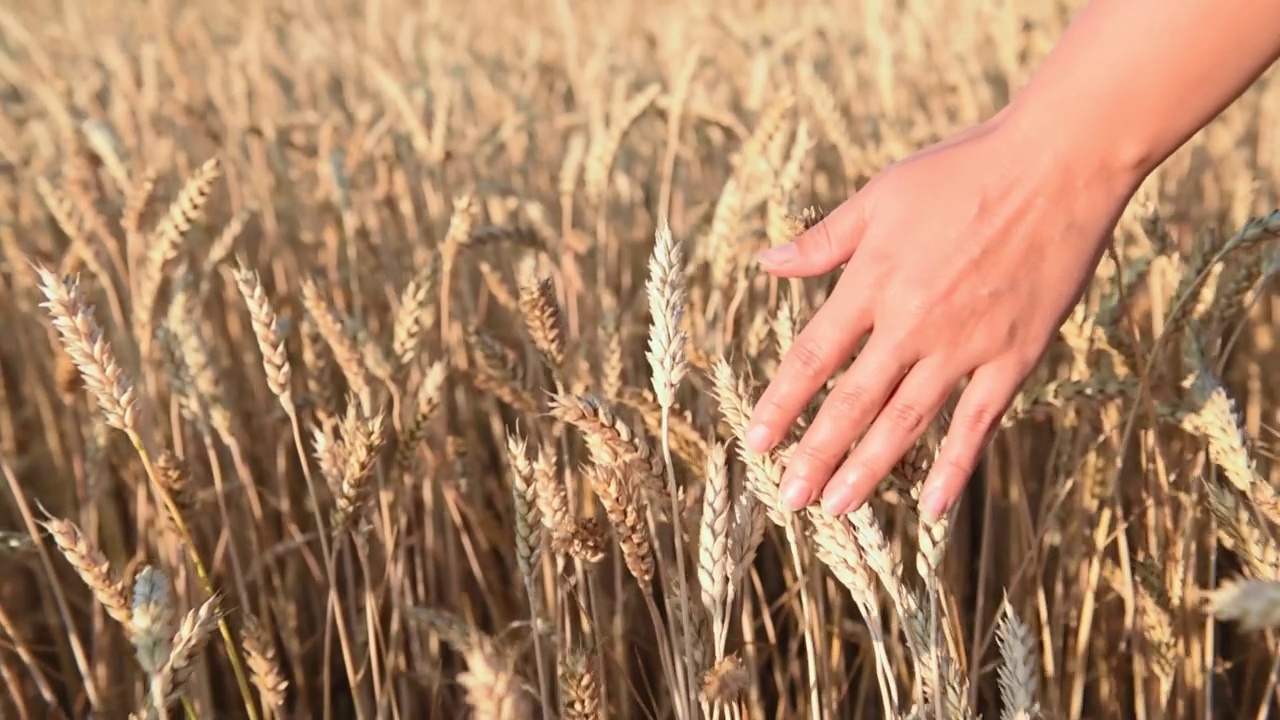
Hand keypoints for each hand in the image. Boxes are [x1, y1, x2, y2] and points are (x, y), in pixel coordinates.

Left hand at [742, 110, 1138, 521]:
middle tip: (789, 498)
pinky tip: (933, 506)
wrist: (1059, 164)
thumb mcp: (880, 195)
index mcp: (873, 283)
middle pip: (852, 402)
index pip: (812, 357)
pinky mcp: (1014, 356)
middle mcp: (912, 323)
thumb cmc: (963, 171)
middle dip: (816, 454)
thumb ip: (823, 240)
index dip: (781, 403)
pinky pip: (978, 423)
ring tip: (837, 507)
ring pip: (906, 421)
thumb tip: (764, 263)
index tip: (755, 441)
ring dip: (868, 469)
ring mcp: (965, 345)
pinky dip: (955, 466)